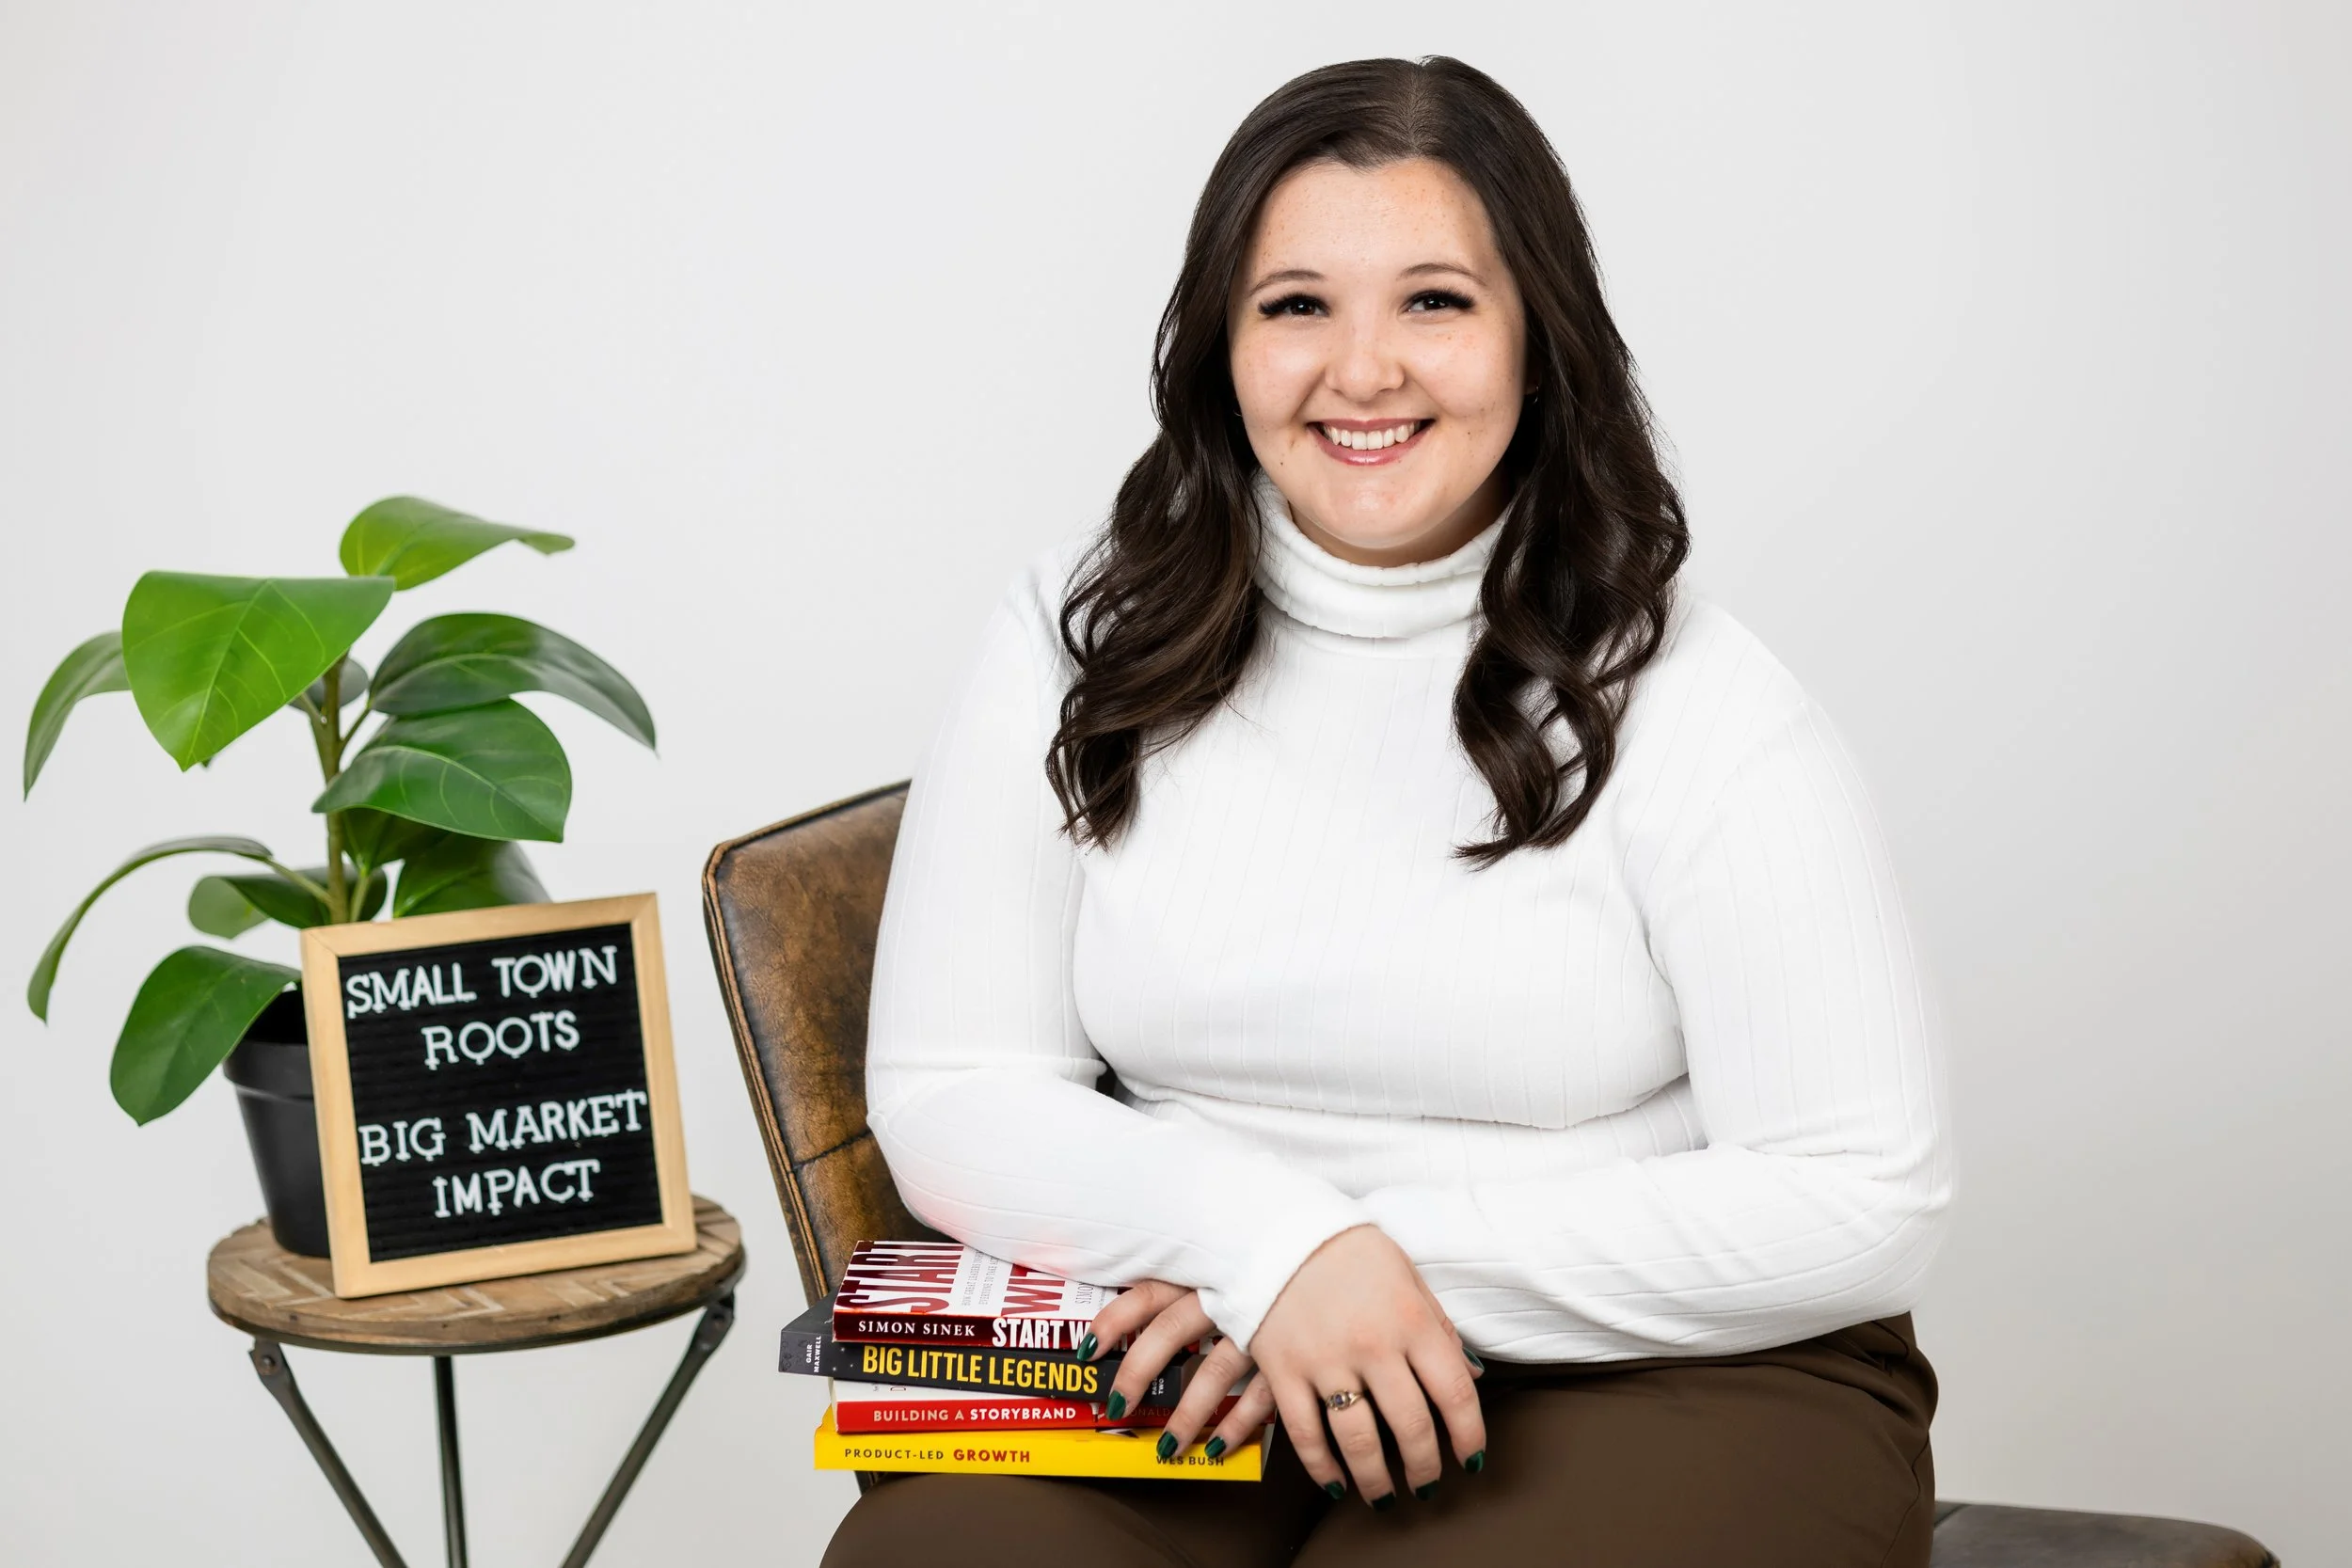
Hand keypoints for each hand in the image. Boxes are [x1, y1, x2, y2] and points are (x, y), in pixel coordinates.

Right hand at [1243, 1225, 1483, 1503]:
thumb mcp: (1406, 1275)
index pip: (1454, 1393)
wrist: (1275, 1227)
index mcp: (1410, 1320)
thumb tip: (1471, 1375)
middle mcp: (1372, 1345)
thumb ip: (1438, 1326)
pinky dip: (1321, 1467)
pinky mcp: (1282, 1370)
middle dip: (1425, 1467)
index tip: (1472, 1459)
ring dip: (1376, 1479)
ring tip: (1385, 1496)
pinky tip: (1335, 1483)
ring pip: (1358, 1440)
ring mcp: (1324, 1360)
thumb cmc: (1348, 1249)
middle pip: (1410, 1426)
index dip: (1469, 1435)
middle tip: (1427, 1484)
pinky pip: (1304, 1434)